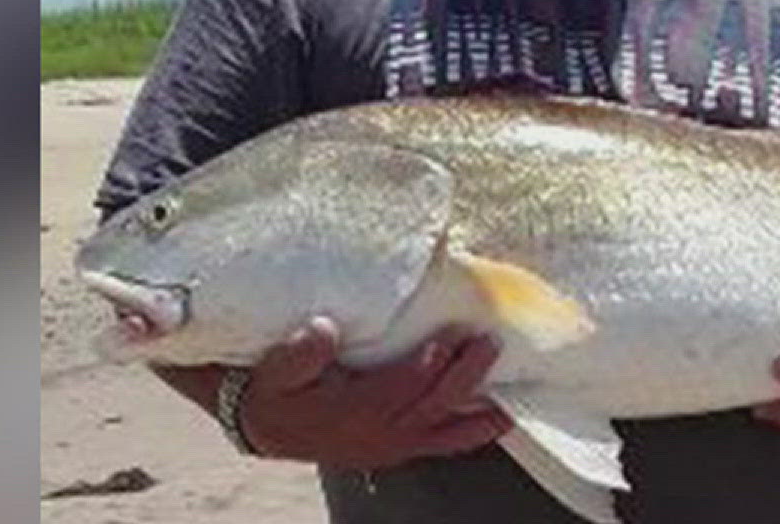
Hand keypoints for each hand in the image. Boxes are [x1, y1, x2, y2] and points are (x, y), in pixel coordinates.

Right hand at [239, 318, 512, 469]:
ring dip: (478, 411)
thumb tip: (324, 330)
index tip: (455, 330)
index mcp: (354, 410)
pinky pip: (442, 443)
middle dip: (465, 374)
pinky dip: (470, 433)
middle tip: (488, 343)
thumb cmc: (277, 391)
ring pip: (445, 430)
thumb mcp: (276, 369)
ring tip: (511, 395)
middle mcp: (380, 433)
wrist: (268, 430)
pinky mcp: (398, 450)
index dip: (433, 358)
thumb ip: (299, 352)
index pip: (405, 382)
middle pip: (434, 402)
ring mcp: (392, 446)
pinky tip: (496, 421)